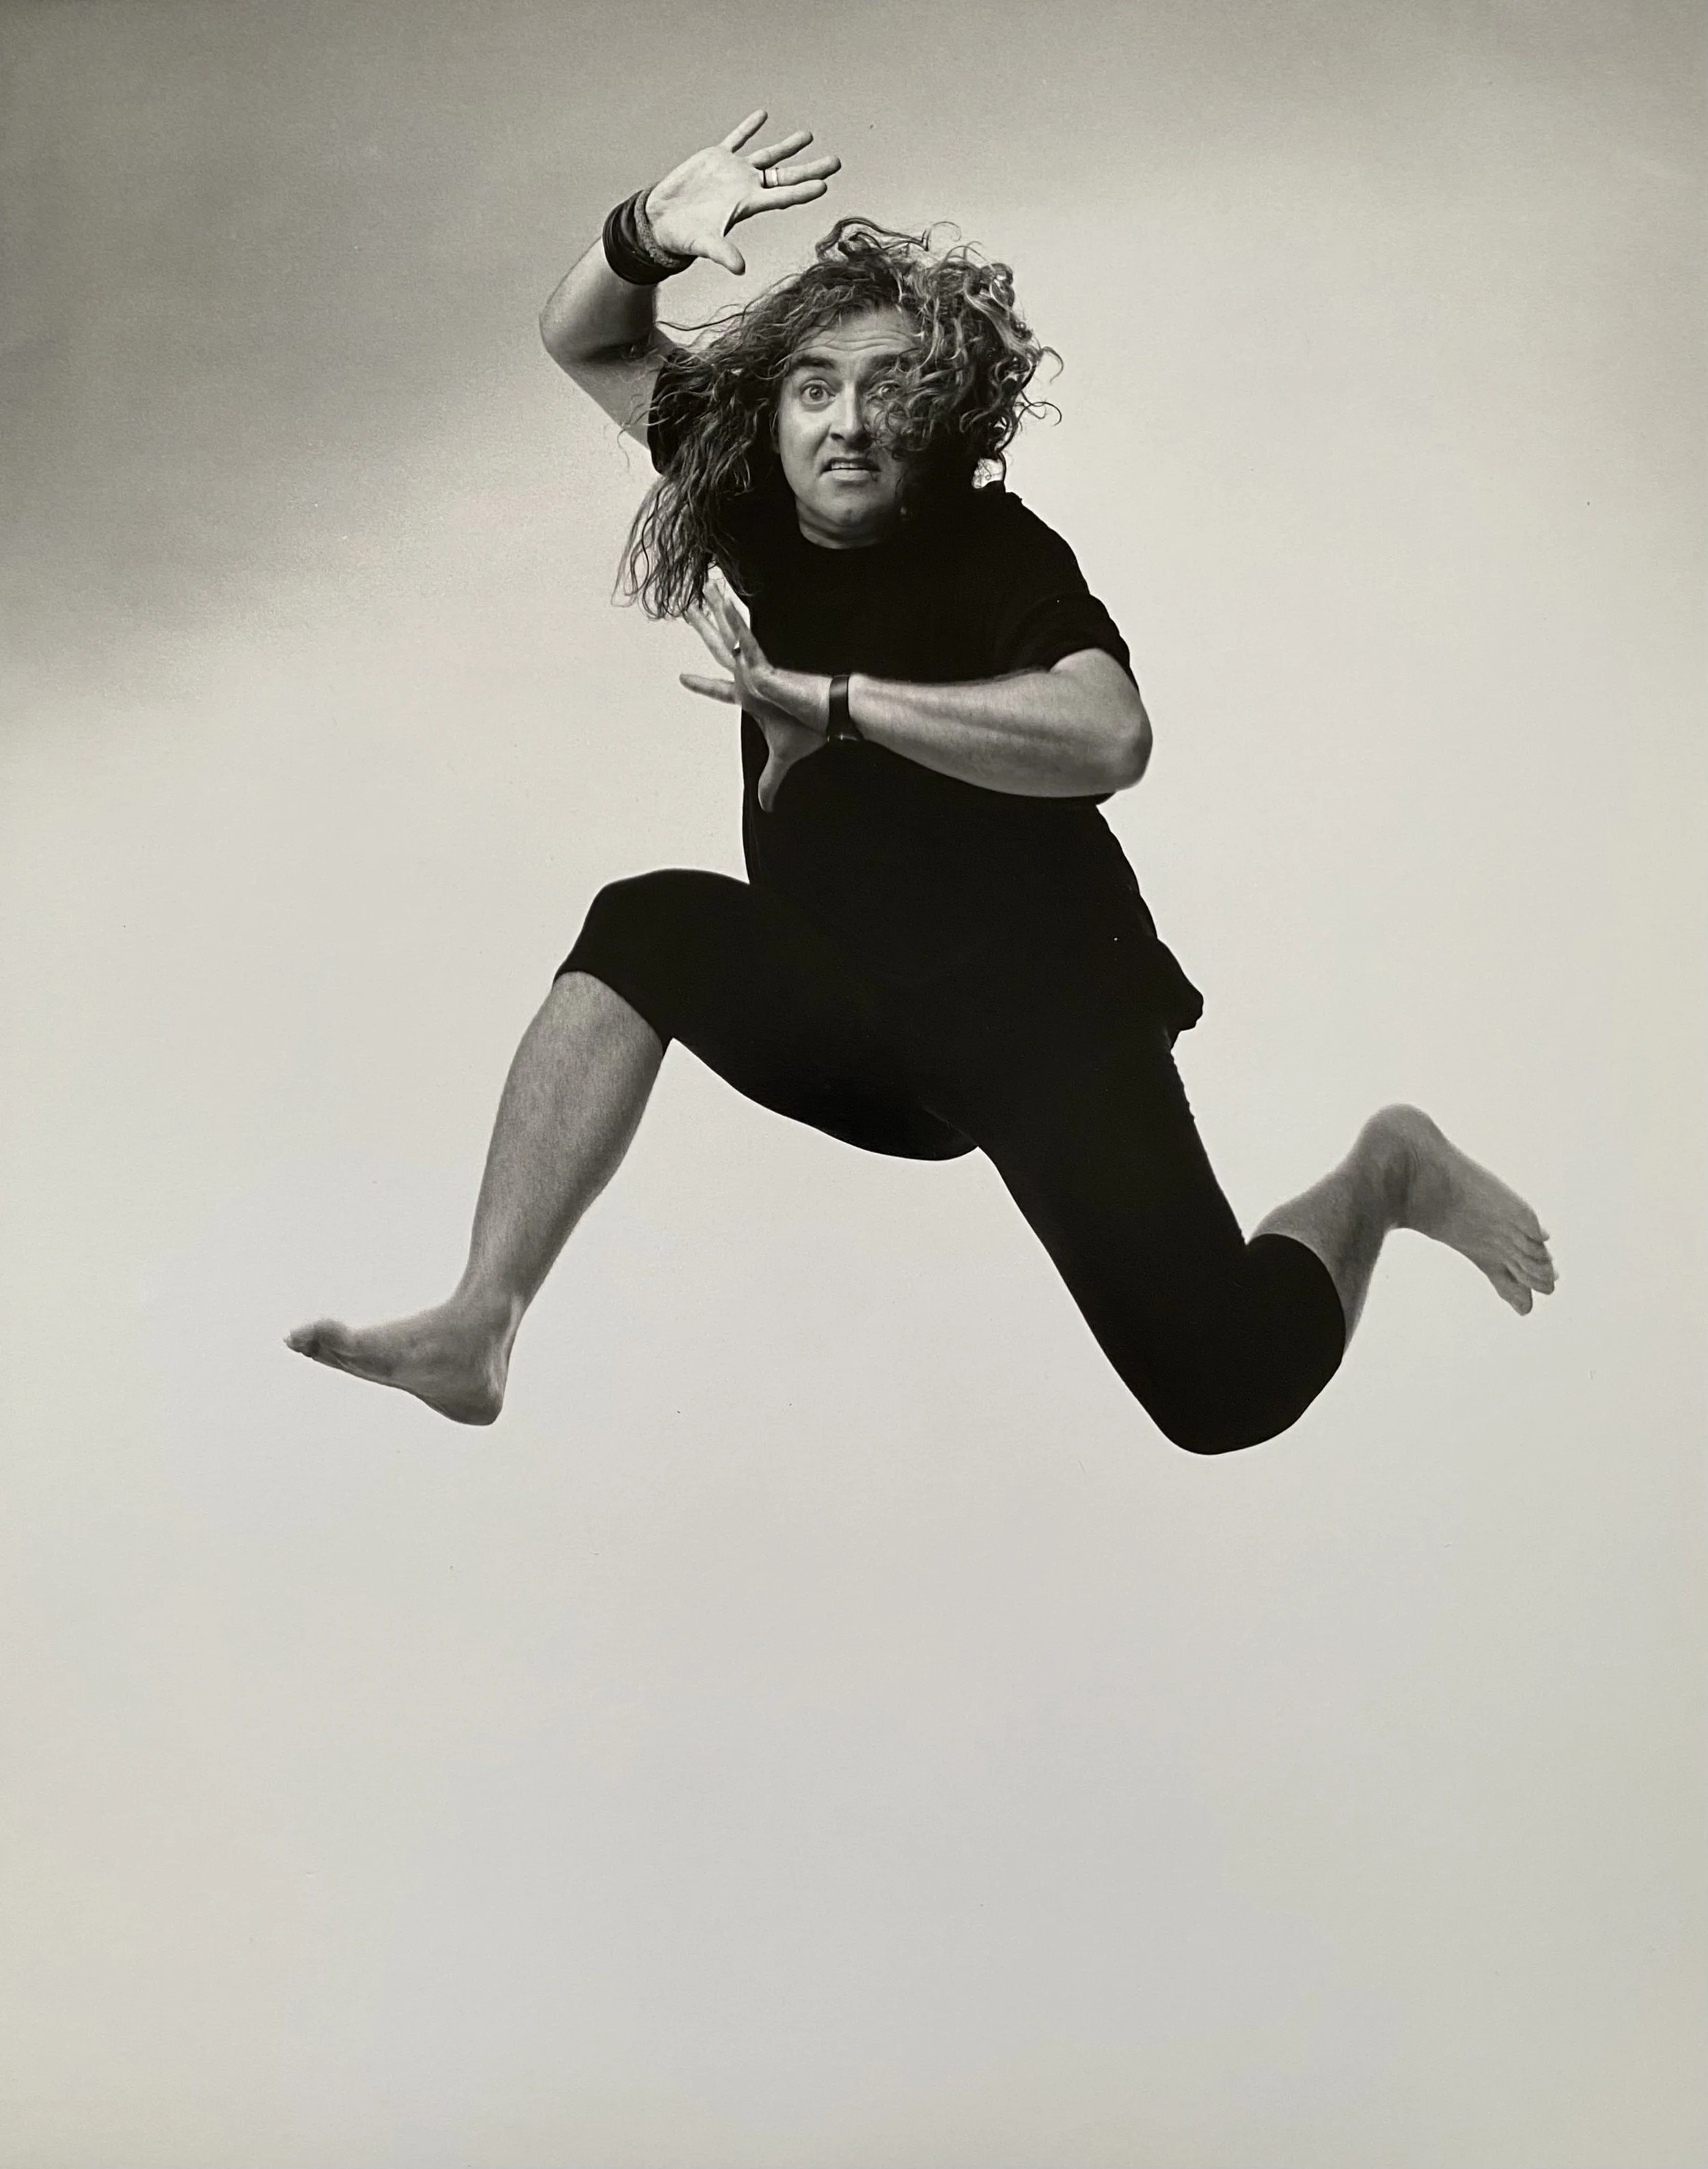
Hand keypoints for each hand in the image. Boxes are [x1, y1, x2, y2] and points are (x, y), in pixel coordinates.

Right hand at [644, 110, 840, 275]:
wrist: (661, 221)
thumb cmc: (683, 236)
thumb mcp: (704, 244)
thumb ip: (723, 253)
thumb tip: (739, 269)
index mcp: (747, 204)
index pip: (783, 196)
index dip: (803, 191)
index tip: (824, 185)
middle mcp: (746, 187)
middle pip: (786, 176)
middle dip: (810, 169)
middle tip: (835, 162)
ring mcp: (733, 171)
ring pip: (767, 156)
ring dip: (788, 146)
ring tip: (808, 136)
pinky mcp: (716, 158)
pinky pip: (737, 139)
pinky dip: (749, 127)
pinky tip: (762, 116)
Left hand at [681, 576, 828, 811]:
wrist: (830, 716)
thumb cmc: (810, 730)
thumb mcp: (780, 761)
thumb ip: (770, 782)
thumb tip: (766, 808)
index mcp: (751, 697)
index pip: (720, 690)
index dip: (702, 685)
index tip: (682, 677)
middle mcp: (749, 678)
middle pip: (717, 650)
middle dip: (703, 629)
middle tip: (687, 608)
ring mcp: (754, 669)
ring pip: (726, 637)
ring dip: (713, 613)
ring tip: (701, 590)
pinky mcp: (763, 665)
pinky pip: (743, 640)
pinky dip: (733, 623)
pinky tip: (721, 602)